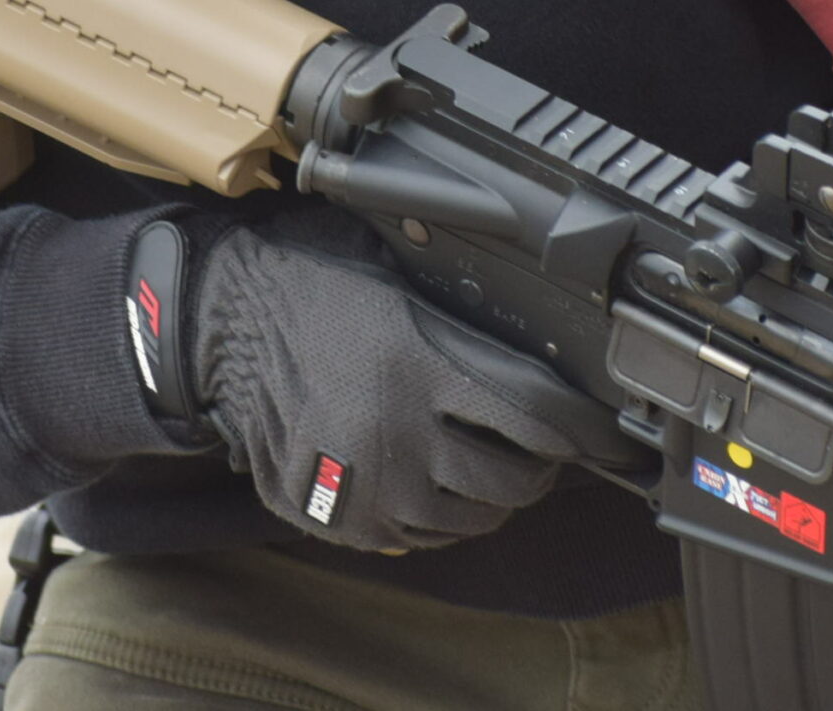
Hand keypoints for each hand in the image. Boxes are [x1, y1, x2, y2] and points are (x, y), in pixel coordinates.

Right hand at [173, 208, 635, 553]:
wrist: (225, 333)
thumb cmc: (314, 296)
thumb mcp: (400, 293)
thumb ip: (467, 334)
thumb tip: (543, 363)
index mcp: (420, 369)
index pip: (534, 418)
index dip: (583, 433)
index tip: (607, 439)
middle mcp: (397, 434)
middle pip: (510, 480)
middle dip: (539, 469)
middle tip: (542, 453)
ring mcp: (369, 483)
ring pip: (471, 518)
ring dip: (493, 498)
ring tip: (490, 471)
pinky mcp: (342, 518)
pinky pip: (422, 537)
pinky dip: (445, 520)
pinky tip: (439, 488)